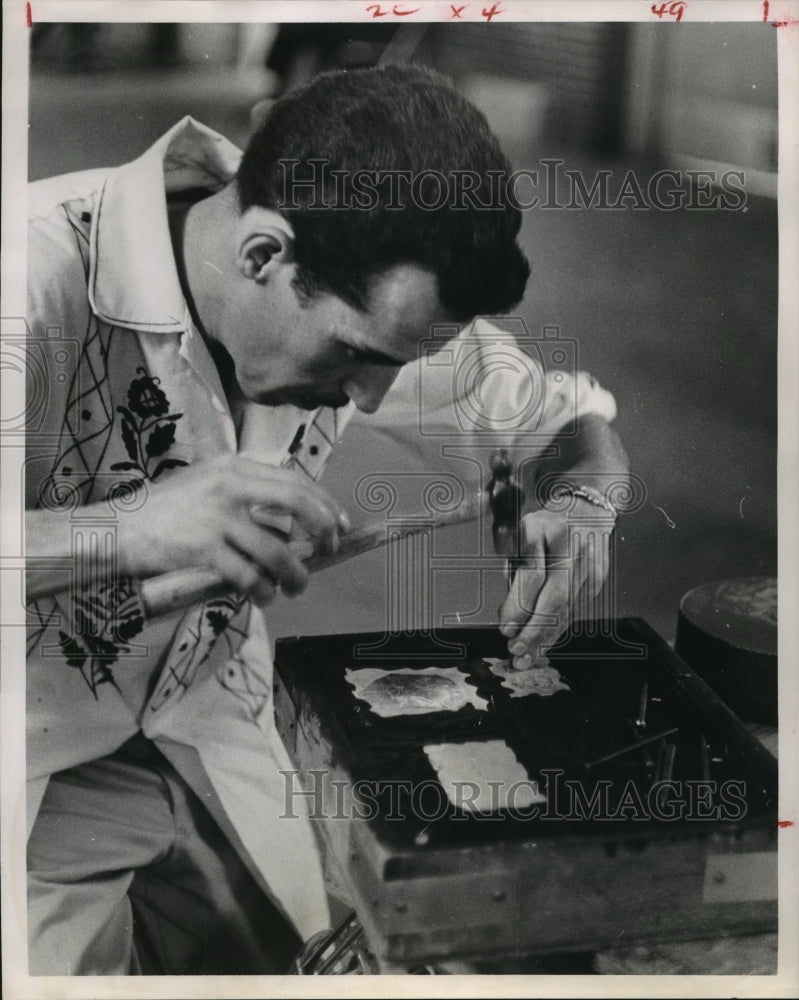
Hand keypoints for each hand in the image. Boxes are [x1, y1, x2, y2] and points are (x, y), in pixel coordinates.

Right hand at [118, 455, 349, 604]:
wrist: (116, 528)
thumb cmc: (164, 511)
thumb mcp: (205, 483)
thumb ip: (244, 491)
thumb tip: (290, 519)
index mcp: (233, 466)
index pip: (295, 479)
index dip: (325, 503)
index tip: (340, 524)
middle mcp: (229, 485)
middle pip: (297, 503)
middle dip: (323, 530)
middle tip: (329, 551)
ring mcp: (217, 517)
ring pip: (277, 550)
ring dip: (296, 574)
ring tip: (298, 588)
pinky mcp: (204, 549)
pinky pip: (249, 576)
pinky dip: (263, 591)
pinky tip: (264, 596)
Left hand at [498, 501, 613, 668]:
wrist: (587, 511)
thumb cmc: (548, 523)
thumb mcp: (523, 532)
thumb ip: (517, 567)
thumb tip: (511, 611)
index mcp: (546, 531)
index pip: (534, 576)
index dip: (519, 606)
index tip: (506, 627)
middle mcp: (572, 549)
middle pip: (555, 598)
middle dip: (534, 629)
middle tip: (516, 650)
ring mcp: (590, 566)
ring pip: (567, 609)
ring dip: (546, 636)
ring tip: (527, 657)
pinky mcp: (598, 580)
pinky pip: (575, 609)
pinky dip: (559, 629)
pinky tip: (545, 644)